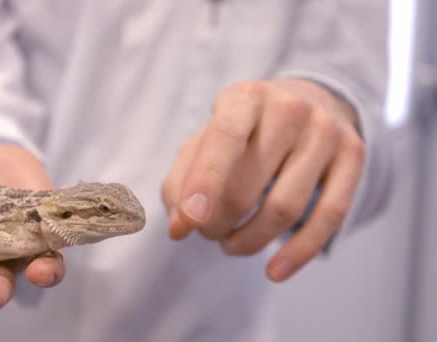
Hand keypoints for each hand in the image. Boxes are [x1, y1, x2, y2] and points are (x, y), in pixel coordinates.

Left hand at [162, 79, 363, 281]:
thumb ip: (181, 181)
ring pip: (286, 207)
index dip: (204, 182)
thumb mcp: (204, 142)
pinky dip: (299, 252)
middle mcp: (290, 107)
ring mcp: (326, 130)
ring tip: (231, 245)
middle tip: (208, 233)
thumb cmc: (242, 131)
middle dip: (219, 223)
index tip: (190, 221)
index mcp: (245, 97)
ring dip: (250, 240)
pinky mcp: (353, 155)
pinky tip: (274, 272)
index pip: (223, 138)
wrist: (306, 101)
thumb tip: (180, 228)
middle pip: (249, 184)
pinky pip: (330, 216)